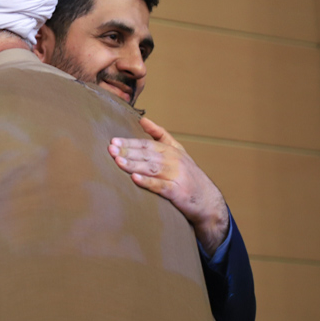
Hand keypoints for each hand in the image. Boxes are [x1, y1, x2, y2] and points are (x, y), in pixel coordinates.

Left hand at [108, 118, 228, 255]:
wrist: (208, 201)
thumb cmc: (188, 175)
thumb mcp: (177, 151)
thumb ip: (160, 134)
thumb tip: (142, 119)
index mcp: (171, 150)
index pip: (147, 144)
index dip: (130, 143)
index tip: (113, 141)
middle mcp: (174, 161)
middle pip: (147, 155)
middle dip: (128, 152)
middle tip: (110, 150)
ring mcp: (176, 176)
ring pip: (152, 168)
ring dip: (134, 165)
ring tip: (118, 162)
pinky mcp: (178, 192)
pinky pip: (160, 186)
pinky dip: (147, 182)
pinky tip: (135, 179)